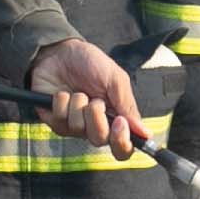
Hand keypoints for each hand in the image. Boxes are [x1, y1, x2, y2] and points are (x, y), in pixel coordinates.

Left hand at [29, 36, 145, 148]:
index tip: (119, 123)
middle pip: (99, 140)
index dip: (122, 142)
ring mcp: (73, 125)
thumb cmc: (90, 64)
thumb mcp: (115, 79)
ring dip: (79, 104)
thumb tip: (145, 133)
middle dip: (97, 118)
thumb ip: (127, 107)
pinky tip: (63, 92)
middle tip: (95, 100)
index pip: (122, 148)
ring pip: (78, 128)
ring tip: (78, 91)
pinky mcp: (54, 120)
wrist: (60, 51)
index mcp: (114, 119)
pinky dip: (62, 102)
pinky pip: (59, 119)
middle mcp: (94, 126)